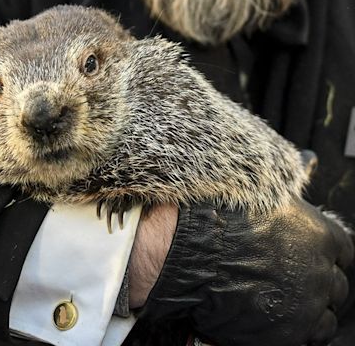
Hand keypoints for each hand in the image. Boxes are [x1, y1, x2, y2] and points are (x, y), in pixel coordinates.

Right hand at [138, 198, 353, 345]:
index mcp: (320, 236)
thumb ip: (288, 208)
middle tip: (292, 283)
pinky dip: (293, 332)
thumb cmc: (218, 219)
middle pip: (335, 285)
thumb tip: (294, 198)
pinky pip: (304, 339)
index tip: (314, 260)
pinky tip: (274, 320)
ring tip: (284, 306)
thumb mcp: (261, 197)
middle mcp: (320, 271)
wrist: (189, 250)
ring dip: (310, 312)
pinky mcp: (285, 333)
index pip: (344, 251)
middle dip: (316, 284)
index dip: (327, 256)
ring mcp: (305, 305)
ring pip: (324, 317)